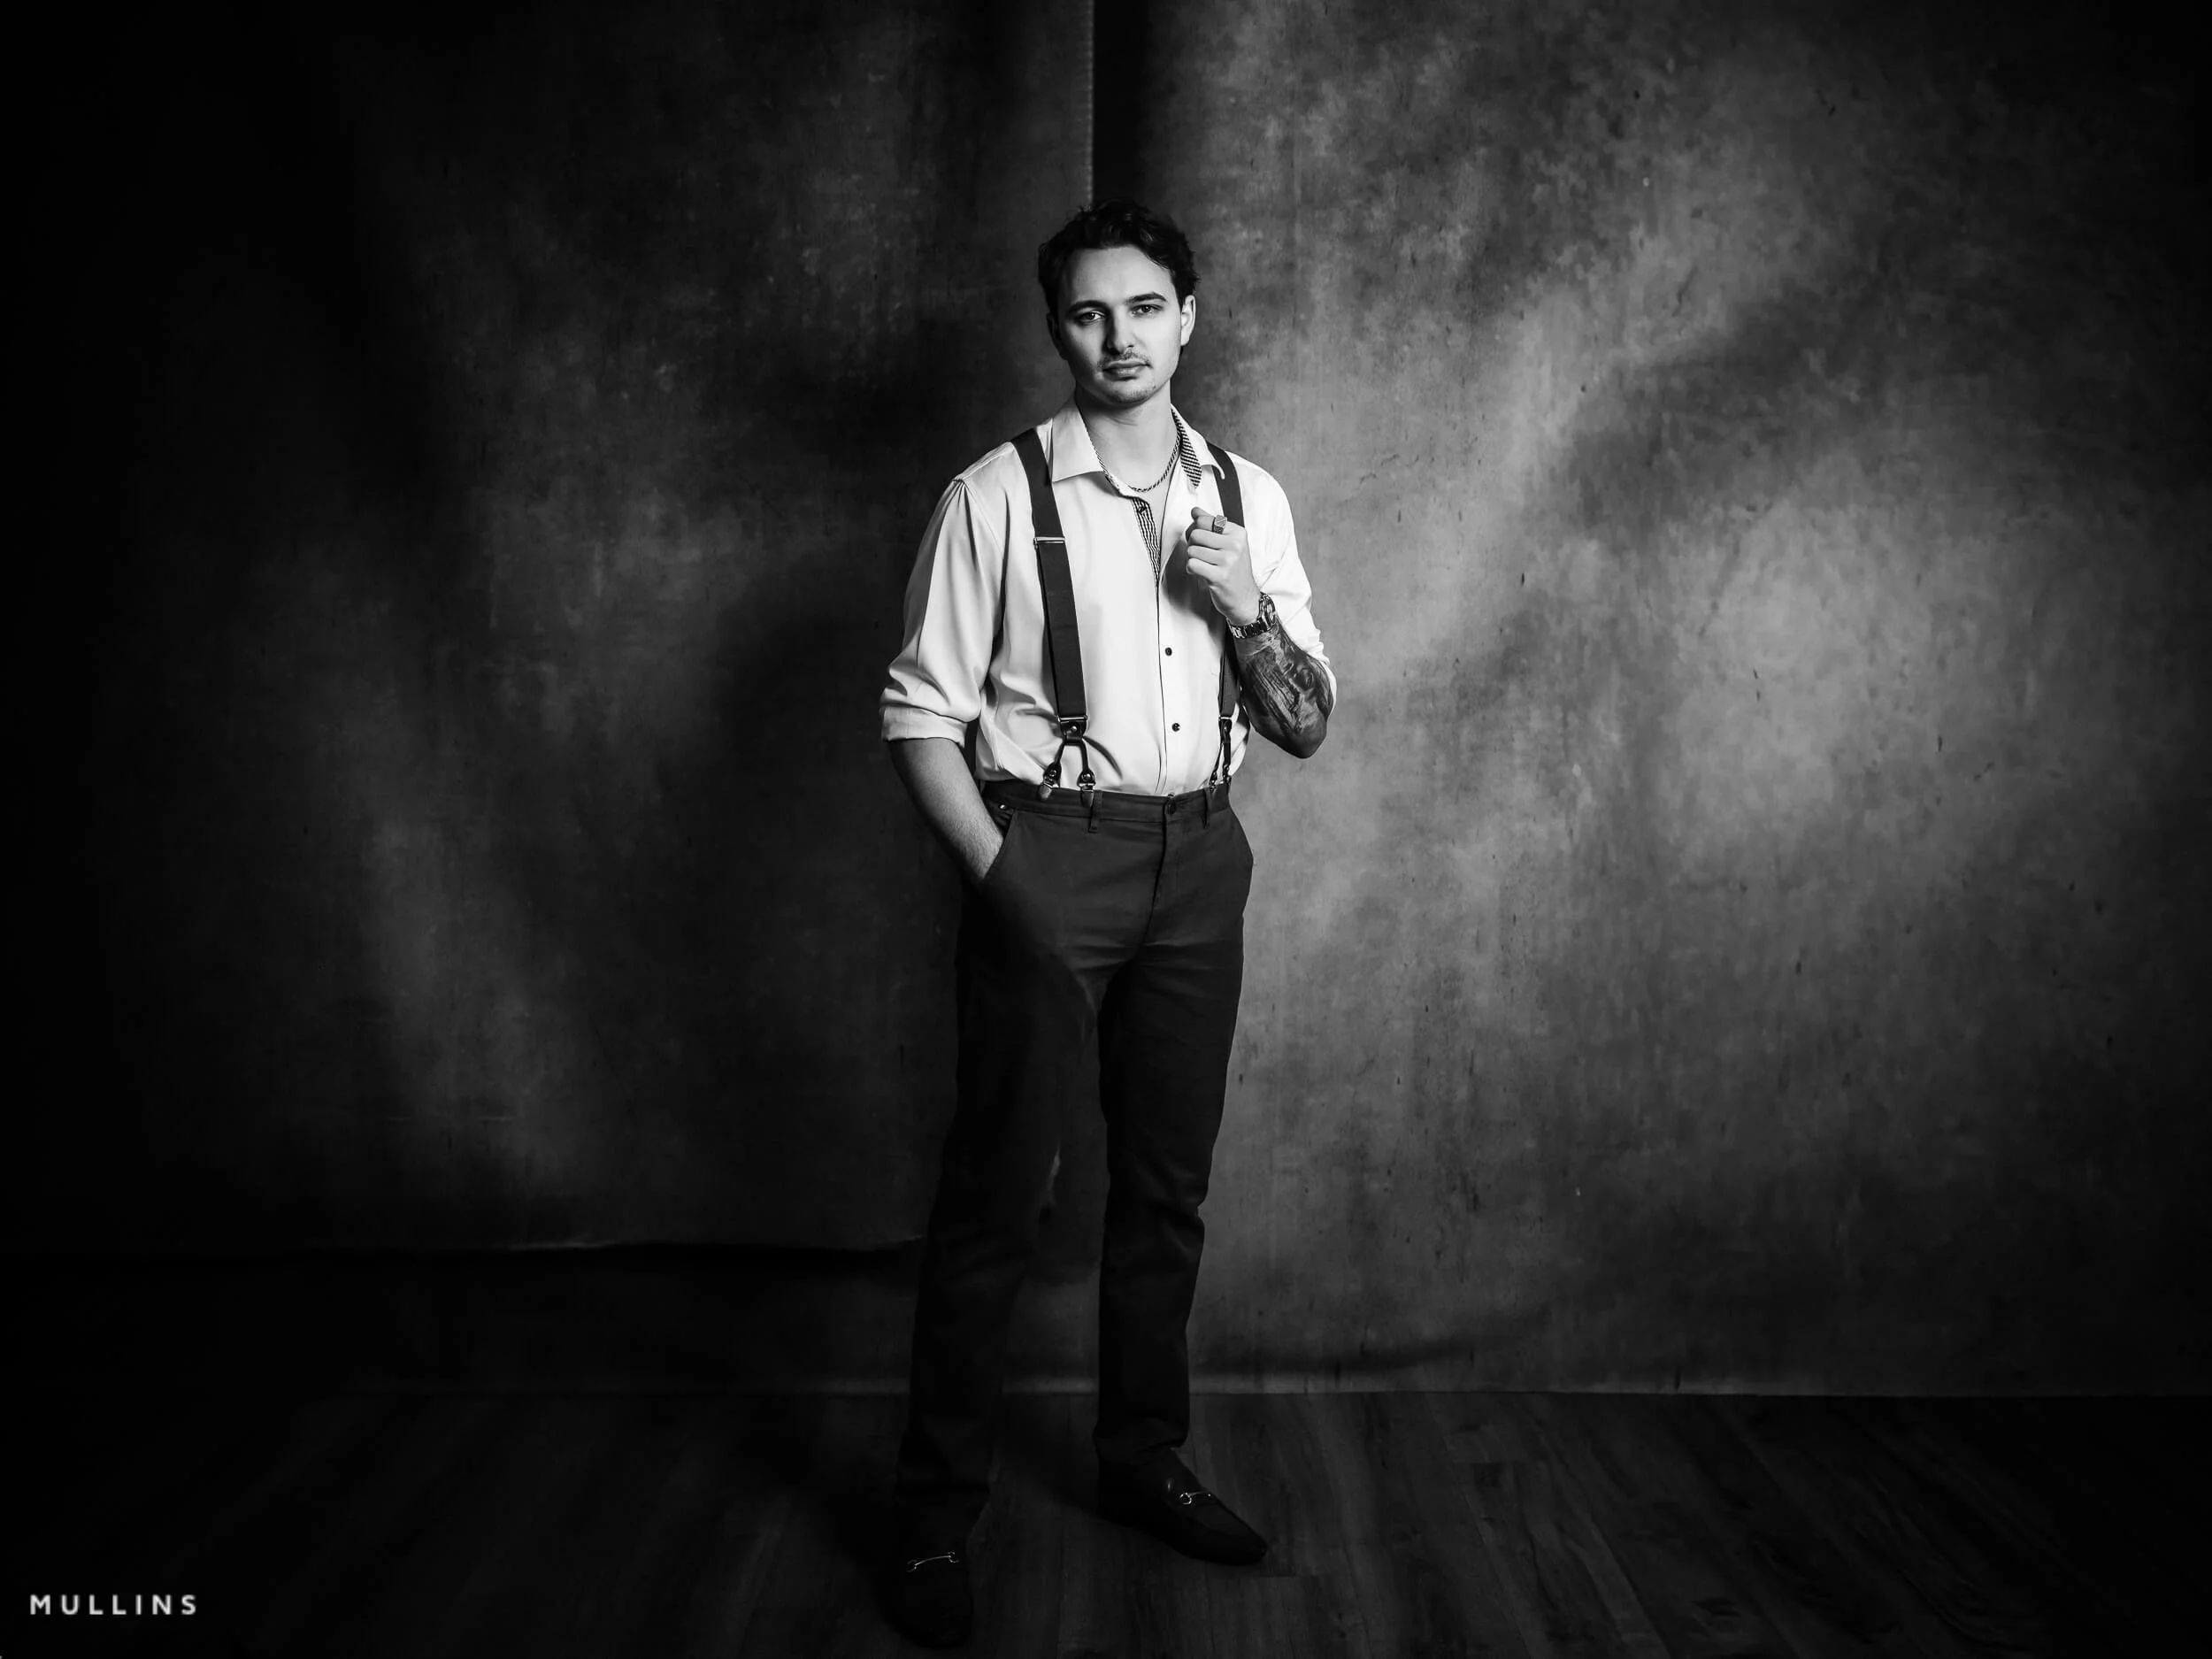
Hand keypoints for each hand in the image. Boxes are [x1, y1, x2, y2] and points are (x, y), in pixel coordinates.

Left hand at [1184, 507, 1261, 628]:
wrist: (1244, 598)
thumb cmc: (1234, 570)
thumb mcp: (1228, 544)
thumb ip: (1211, 525)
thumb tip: (1195, 511)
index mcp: (1238, 533)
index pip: (1204, 520)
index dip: (1195, 528)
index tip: (1201, 539)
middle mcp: (1235, 545)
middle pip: (1196, 533)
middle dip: (1192, 544)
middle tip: (1200, 554)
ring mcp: (1228, 560)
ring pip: (1192, 550)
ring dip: (1193, 559)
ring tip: (1203, 565)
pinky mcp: (1219, 576)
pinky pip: (1192, 564)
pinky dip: (1191, 569)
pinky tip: (1200, 573)